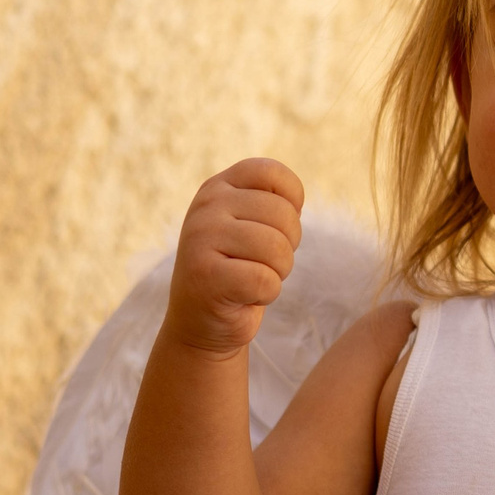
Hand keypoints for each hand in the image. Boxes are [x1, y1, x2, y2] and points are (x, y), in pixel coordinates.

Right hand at [163, 157, 303, 357]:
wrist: (201, 322)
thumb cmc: (238, 270)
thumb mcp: (249, 224)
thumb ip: (269, 202)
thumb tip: (293, 202)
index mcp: (217, 187)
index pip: (272, 172)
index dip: (291, 203)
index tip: (276, 227)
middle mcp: (206, 206)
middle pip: (283, 214)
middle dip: (287, 246)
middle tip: (262, 263)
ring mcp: (201, 238)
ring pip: (277, 248)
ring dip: (278, 272)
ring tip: (253, 278)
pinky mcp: (205, 276)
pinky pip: (265, 280)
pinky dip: (267, 294)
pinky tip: (244, 296)